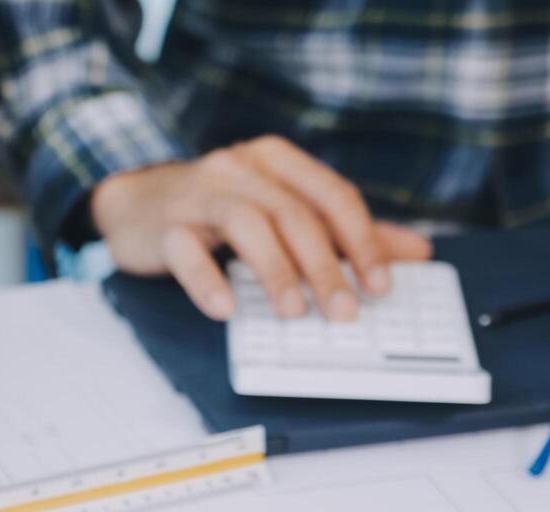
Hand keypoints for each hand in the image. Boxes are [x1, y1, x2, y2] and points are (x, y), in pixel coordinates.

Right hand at [90, 137, 431, 320]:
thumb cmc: (214, 213)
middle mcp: (240, 167)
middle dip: (325, 266)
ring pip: (247, 225)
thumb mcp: (279, 212)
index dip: (362, 242)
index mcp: (276, 161)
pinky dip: (207, 280)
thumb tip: (416, 252)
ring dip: (276, 272)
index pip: (332, 196)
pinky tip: (224, 309)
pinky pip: (187, 250)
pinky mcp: (164, 226)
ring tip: (295, 313)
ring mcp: (200, 193)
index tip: (381, 286)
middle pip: (294, 214)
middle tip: (344, 312)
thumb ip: (342, 231)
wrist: (133, 207)